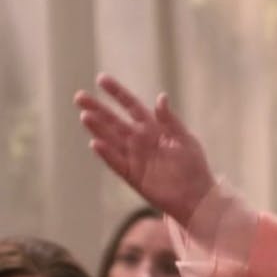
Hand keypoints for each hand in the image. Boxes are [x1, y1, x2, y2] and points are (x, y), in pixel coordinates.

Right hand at [74, 73, 214, 223]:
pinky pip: (116, 163)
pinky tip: (95, 143)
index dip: (117, 93)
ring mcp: (134, 158)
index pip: (131, 107)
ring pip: (112, 140)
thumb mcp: (185, 139)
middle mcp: (140, 141)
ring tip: (85, 115)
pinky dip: (107, 154)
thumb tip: (160, 96)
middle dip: (98, 109)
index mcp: (153, 129)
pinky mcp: (132, 176)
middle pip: (114, 121)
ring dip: (98, 128)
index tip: (101, 79)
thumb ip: (170, 120)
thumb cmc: (194, 166)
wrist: (197, 197)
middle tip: (79, 96)